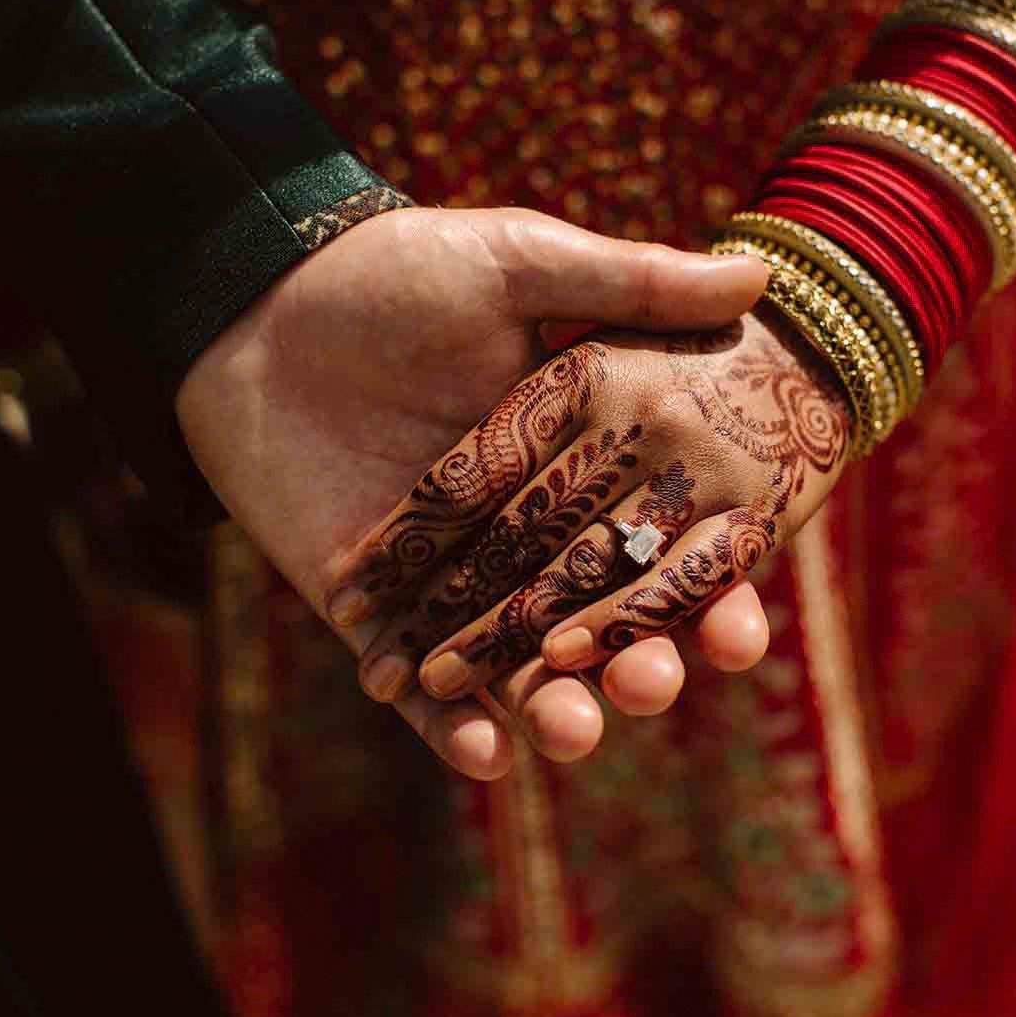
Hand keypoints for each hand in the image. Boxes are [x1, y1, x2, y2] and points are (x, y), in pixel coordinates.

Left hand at [333, 304, 848, 727]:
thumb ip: (630, 282)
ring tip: (575, 730)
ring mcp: (451, 580)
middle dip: (631, 665)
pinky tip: (484, 754)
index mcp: (578, 462)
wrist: (259, 303)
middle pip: (596, 622)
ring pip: (516, 668)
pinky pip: (416, 687)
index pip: (656, 544)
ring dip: (550, 710)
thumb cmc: (397, 269)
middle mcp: (526, 532)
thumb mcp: (521, 262)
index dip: (706, 596)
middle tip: (653, 686)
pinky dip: (447, 727)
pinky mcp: (374, 612)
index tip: (744, 636)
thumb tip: (756, 281)